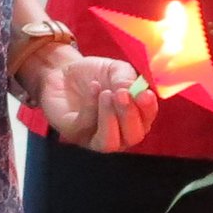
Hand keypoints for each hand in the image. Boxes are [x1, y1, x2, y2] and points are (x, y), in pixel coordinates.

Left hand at [29, 51, 157, 152]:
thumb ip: (128, 80)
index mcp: (135, 118)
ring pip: (109, 142)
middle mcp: (119, 133)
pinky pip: (86, 127)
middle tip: (121, 94)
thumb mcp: (116, 70)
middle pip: (133, 136)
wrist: (64, 71)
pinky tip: (93, 88)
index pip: (147, 121)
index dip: (148, 110)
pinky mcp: (75, 134)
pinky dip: (90, 106)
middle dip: (129, 116)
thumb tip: (136, 93)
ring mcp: (96, 137)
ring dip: (110, 119)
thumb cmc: (95, 74)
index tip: (145, 94)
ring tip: (106, 94)